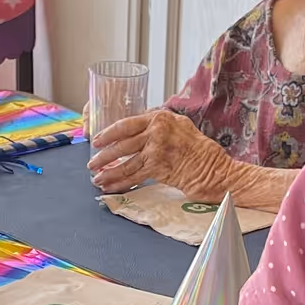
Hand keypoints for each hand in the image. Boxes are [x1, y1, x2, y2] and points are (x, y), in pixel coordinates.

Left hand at [88, 109, 235, 199]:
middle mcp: (156, 131)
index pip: (126, 124)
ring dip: (108, 172)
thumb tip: (137, 130)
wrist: (213, 168)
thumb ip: (158, 125)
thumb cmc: (199, 149)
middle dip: (103, 156)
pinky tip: (110, 186)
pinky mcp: (158, 167)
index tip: (97, 141)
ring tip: (97, 178)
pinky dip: (119, 183)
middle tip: (92, 163)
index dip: (108, 134)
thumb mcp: (179, 126)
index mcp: (160, 118)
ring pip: (125, 162)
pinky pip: (133, 176)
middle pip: (122, 144)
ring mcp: (156, 149)